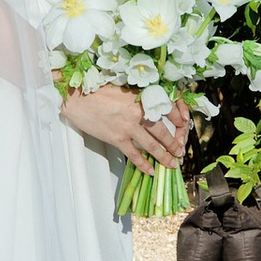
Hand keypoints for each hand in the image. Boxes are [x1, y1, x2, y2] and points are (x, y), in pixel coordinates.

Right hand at [61, 86, 190, 173]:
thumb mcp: (123, 90)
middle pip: (163, 132)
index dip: (178, 120)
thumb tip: (149, 108)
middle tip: (180, 152)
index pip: (167, 109)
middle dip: (173, 144)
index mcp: (141, 98)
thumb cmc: (97, 91)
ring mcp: (128, 128)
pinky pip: (134, 155)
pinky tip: (150, 171)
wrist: (77, 98)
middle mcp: (138, 114)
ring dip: (164, 157)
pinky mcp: (117, 139)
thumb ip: (138, 99)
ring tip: (171, 164)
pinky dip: (143, 164)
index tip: (183, 126)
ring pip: (152, 146)